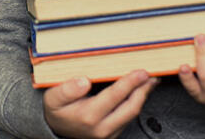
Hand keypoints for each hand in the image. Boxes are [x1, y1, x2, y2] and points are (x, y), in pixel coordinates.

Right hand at [43, 70, 159, 138]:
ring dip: (142, 96)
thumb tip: (83, 81)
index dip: (130, 82)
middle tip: (151, 74)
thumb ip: (66, 89)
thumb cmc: (57, 109)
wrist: (56, 128)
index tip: (141, 72)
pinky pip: (128, 118)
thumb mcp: (53, 98)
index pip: (115, 96)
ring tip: (148, 81)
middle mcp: (101, 128)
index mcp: (88, 116)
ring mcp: (109, 134)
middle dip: (143, 90)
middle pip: (131, 108)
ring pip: (132, 114)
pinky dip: (135, 103)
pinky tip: (138, 92)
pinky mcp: (113, 135)